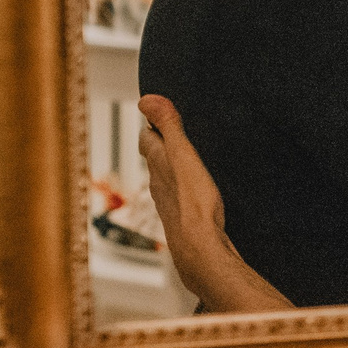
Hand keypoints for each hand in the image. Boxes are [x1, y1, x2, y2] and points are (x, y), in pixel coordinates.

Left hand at [137, 96, 292, 312]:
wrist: (200, 249)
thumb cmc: (194, 203)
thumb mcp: (183, 156)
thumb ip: (169, 127)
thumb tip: (146, 99)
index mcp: (159, 165)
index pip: (147, 139)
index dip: (152, 125)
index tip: (158, 114)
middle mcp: (159, 184)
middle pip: (155, 160)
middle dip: (162, 146)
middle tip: (173, 134)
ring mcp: (170, 204)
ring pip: (166, 181)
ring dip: (173, 169)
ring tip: (186, 161)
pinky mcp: (184, 220)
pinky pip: (180, 199)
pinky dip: (184, 190)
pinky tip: (195, 194)